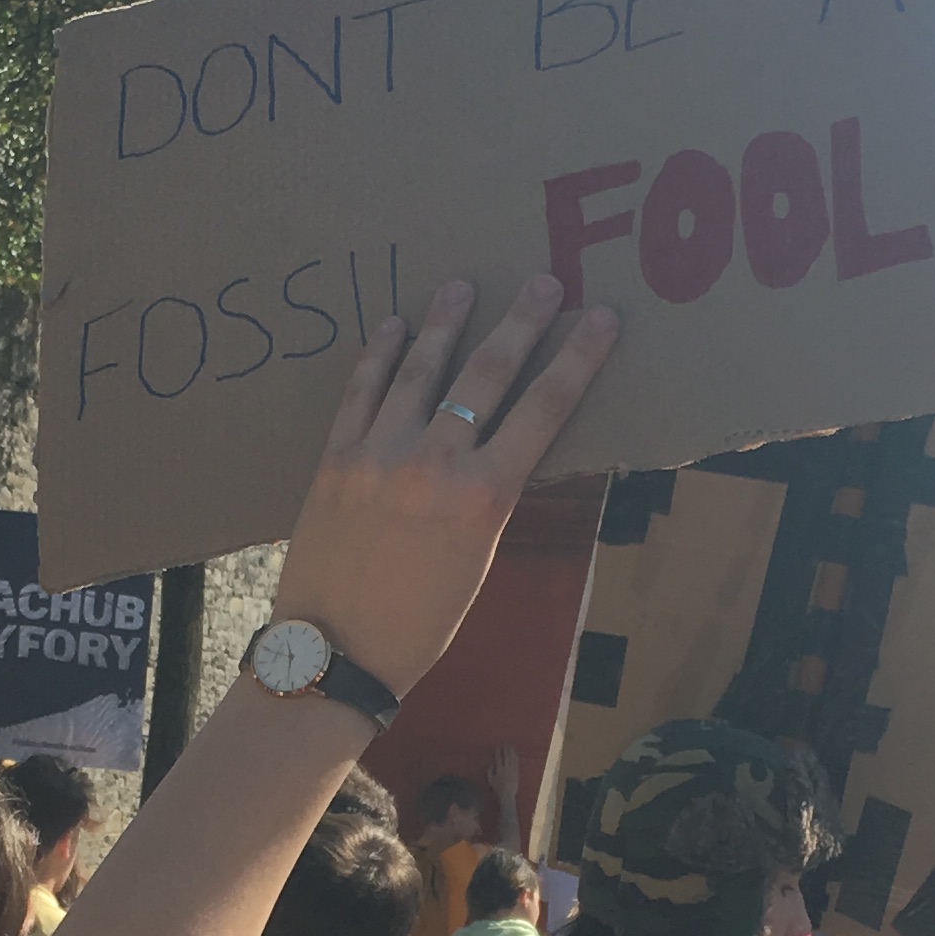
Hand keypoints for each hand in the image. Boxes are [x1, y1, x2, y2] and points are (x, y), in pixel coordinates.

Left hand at [271, 275, 619, 696]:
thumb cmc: (419, 625)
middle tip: (545, 282)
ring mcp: (380, 453)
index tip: (600, 319)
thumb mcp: (477, 562)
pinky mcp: (336, 457)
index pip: (544, 409)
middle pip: (488, 374)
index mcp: (484, 496)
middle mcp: (435, 462)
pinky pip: (360, 391)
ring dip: (445, 323)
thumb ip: (488, 499)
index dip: (578, 358)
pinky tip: (391, 324)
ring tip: (462, 286)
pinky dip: (378, 354)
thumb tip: (497, 449)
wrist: (334, 653)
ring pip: (420, 370)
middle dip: (522, 323)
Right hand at [487, 740, 521, 818]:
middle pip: (506, 756)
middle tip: (504, 744)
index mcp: (499, 770)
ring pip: (512, 758)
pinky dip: (516, 757)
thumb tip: (491, 764)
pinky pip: (516, 763)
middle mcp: (506, 769)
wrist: (507, 795)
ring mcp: (512, 770)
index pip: (498, 758)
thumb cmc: (497, 788)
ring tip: (510, 746)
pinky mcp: (517, 772)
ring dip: (511, 752)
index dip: (498, 752)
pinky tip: (515, 754)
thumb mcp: (490, 780)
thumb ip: (490, 772)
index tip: (497, 747)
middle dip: (505, 749)